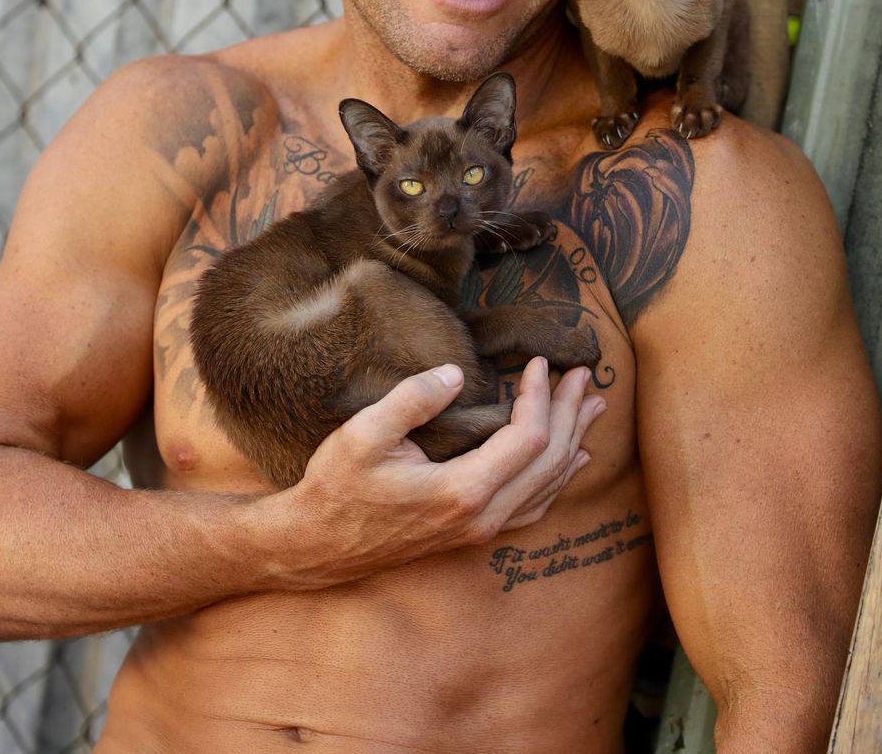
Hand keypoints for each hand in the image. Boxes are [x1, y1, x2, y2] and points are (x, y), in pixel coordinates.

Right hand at [261, 358, 603, 589]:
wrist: (318, 545)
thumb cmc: (337, 488)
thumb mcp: (363, 434)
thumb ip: (411, 400)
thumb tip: (454, 373)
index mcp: (462, 491)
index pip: (527, 438)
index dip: (541, 396)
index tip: (541, 362)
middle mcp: (481, 517)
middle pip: (549, 462)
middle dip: (568, 413)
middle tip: (583, 374)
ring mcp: (479, 530)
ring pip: (547, 487)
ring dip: (572, 441)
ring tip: (589, 408)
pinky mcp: (471, 534)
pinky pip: (532, 507)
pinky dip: (558, 479)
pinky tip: (569, 462)